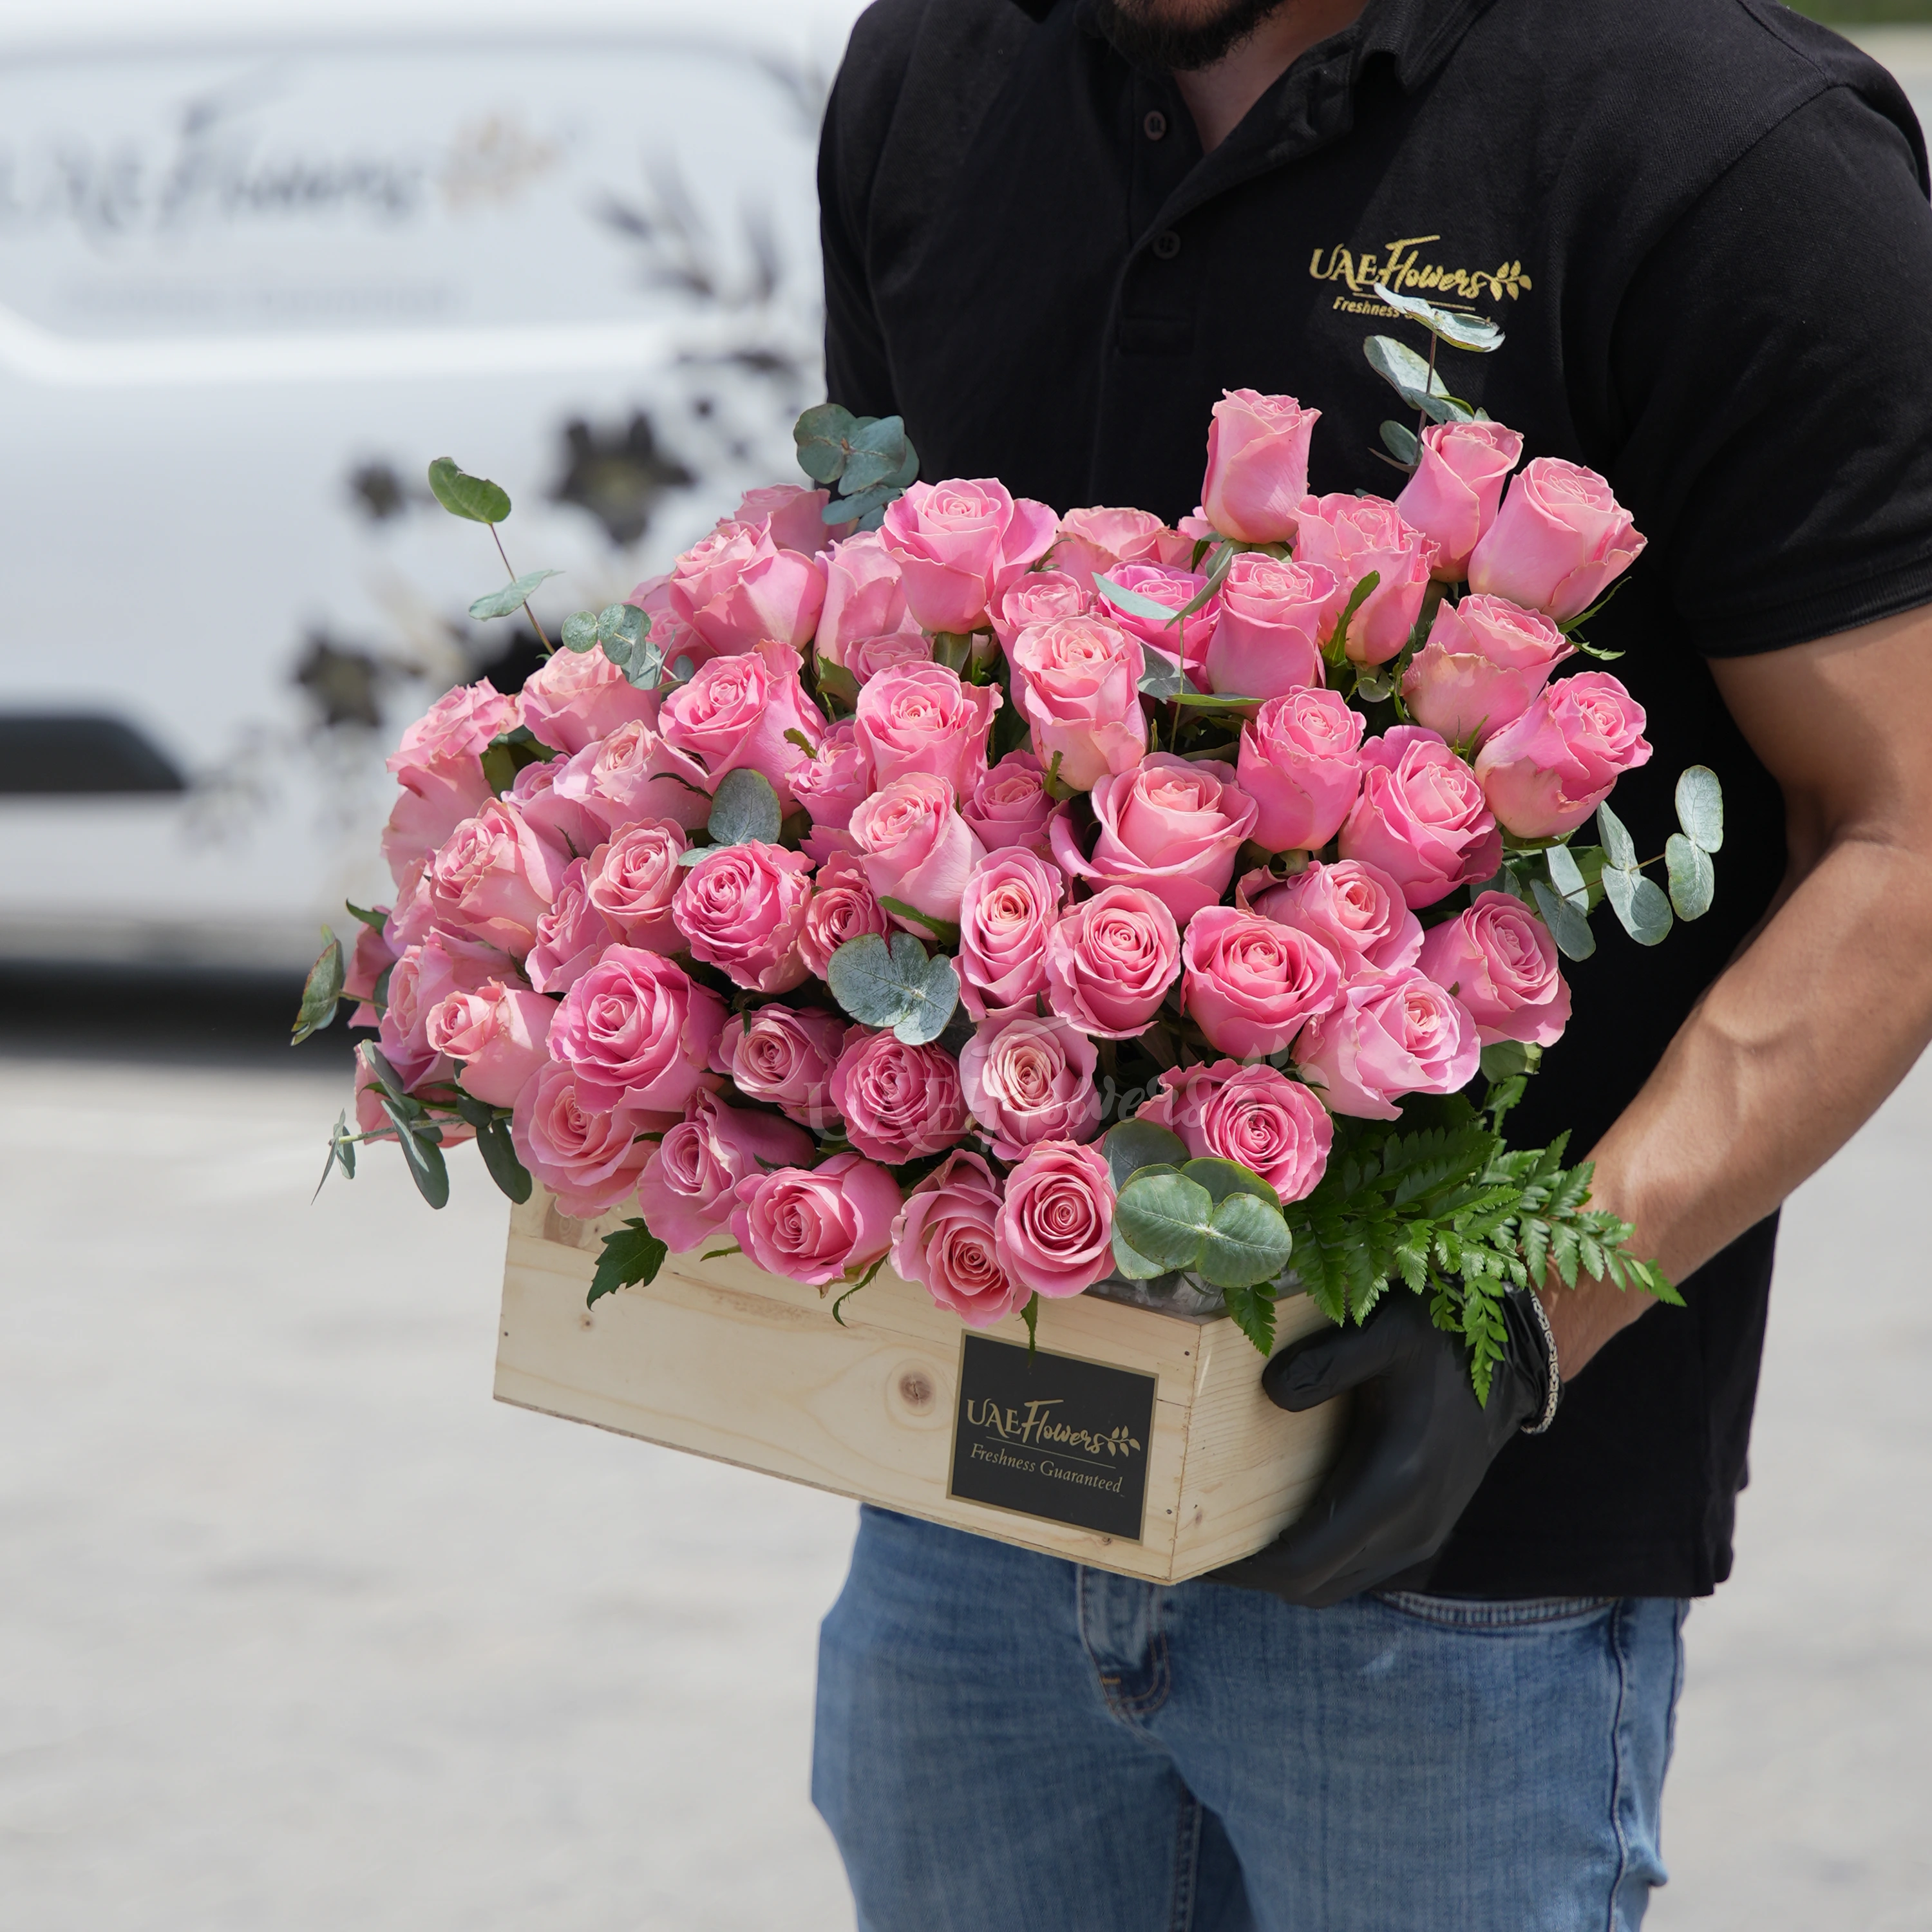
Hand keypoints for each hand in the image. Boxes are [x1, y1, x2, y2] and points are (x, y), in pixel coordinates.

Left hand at [1209, 1292, 1548, 1607]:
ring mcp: (1421, 1533)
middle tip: (1201, 1545)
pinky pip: (1357, 1567)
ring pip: (1336, 1583)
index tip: (1198, 1553)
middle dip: (1256, 1575)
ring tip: (1234, 1537)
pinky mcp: (1425, 1529)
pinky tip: (1286, 1522)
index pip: (1305, 1560)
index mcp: (1393, 1482)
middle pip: (1313, 1585)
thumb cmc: (1440, 1340)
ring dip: (1286, 1570)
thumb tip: (1271, 1396)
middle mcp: (1409, 1525)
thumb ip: (1327, 1361)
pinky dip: (1317, 1560)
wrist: (1511, 1361)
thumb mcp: (1385, 1331)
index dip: (1248, 1569)